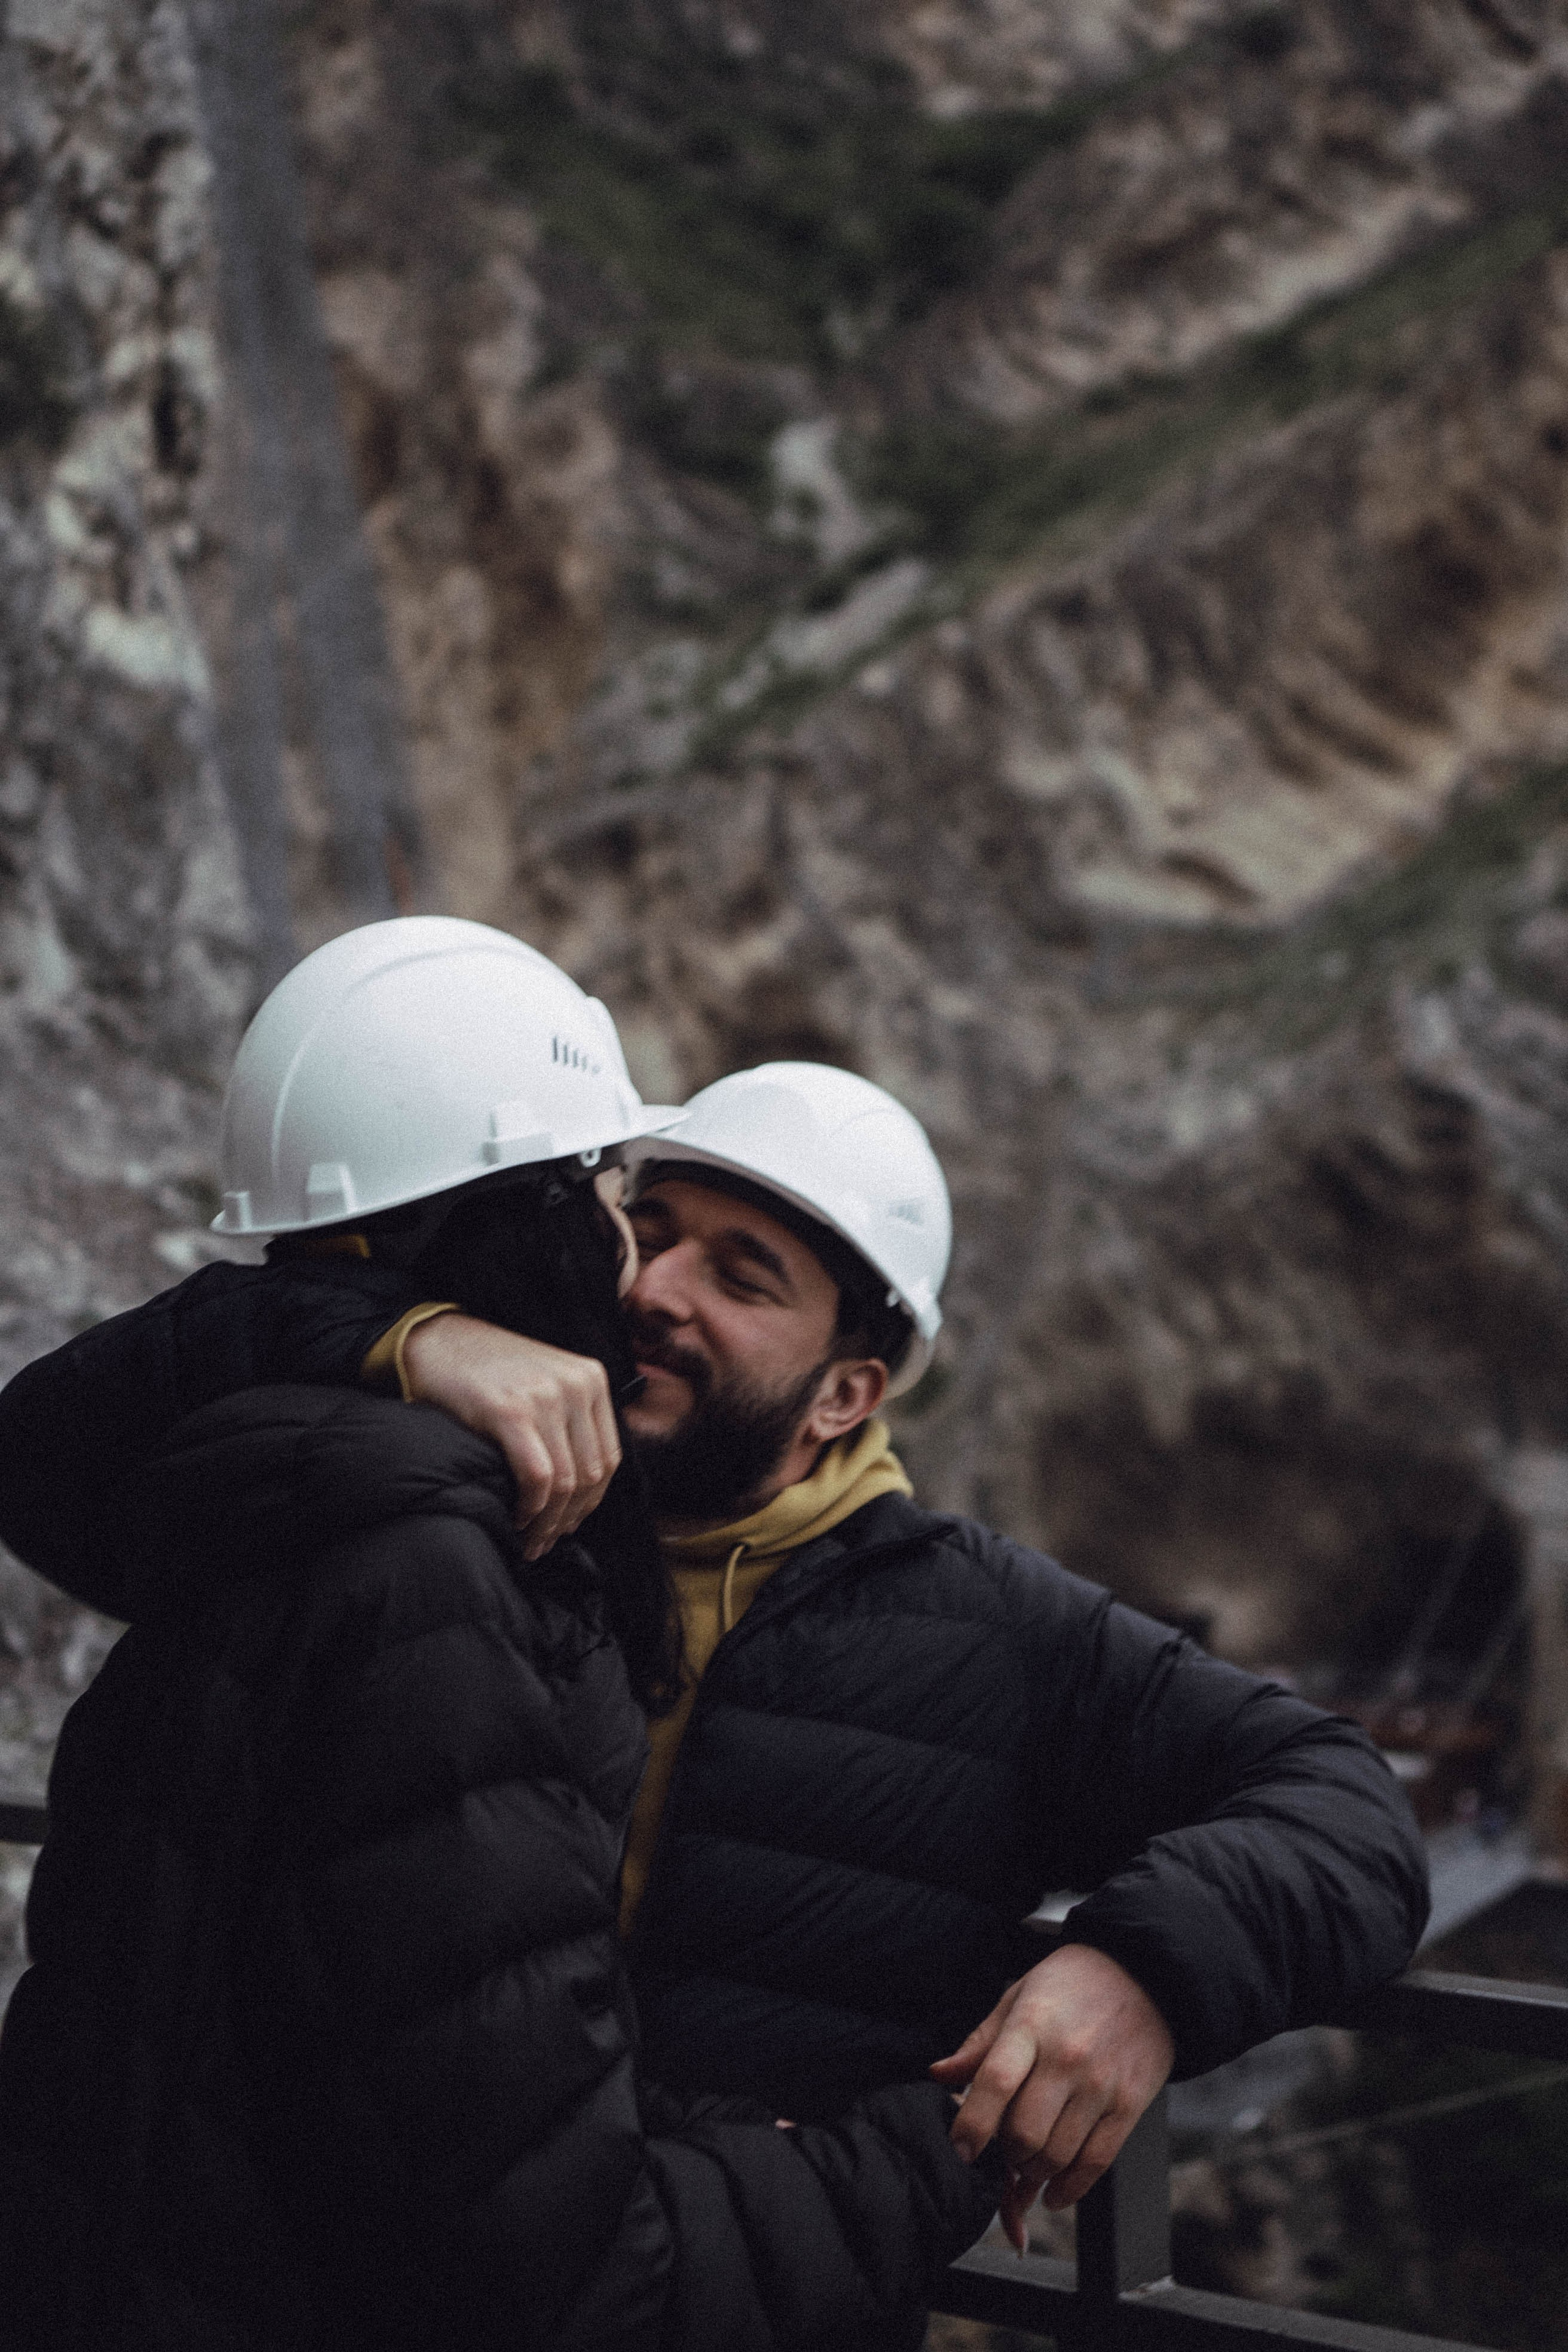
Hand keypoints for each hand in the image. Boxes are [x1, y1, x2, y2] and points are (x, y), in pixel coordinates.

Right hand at [401, 1312, 621, 1559]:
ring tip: (531, 1541)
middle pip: (589, 1475)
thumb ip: (569, 1421)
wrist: (434, 1340)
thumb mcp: (545, 1383)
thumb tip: (580, 1490)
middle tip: (546, 1543)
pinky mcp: (510, 1411)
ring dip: (549, 1522)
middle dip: (569, 1518)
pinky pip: (537, 1477)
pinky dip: (531, 1507)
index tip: (569, 1524)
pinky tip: (517, 1517)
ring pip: (565, 1482)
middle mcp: (577, 1386)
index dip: (591, 1502)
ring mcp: (545, 1397)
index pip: (608, 1457)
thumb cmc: (486, 1371)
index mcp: (592, 1379)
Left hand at [931, 1943, 1173, 2248]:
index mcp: (1032, 2026)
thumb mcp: (1019, 1996)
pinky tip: (1053, 2192)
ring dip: (1033, 2171)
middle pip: (1025, 2132)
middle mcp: (1067, 2058)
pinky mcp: (1130, 2105)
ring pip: (1057, 2155)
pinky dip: (1070, 2188)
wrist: (1146, 1974)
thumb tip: (938, 2075)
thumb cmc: (1070, 1984)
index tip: (961, 2149)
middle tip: (1004, 2147)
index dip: (973, 2123)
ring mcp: (1101, 2085)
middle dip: (1005, 2153)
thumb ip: (980, 2043)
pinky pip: (1096, 2163)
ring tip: (1028, 2161)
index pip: (996, 2081)